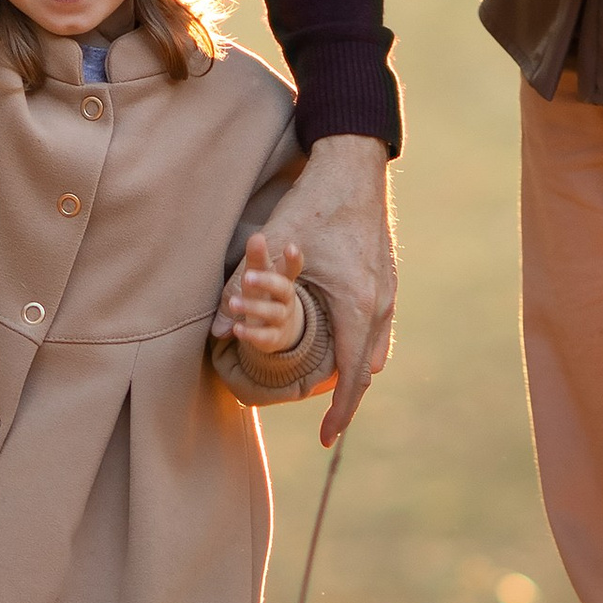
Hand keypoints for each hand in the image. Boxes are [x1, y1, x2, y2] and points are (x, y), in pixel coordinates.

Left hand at [215, 226, 307, 357]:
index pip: (292, 268)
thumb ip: (258, 257)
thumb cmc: (267, 294)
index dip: (293, 259)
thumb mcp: (262, 275)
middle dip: (267, 282)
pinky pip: (265, 337)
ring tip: (233, 303)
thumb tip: (256, 236)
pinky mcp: (274, 339)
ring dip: (252, 307)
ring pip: (273, 313)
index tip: (291, 247)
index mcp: (283, 280)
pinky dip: (251, 334)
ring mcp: (282, 320)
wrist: (282, 330)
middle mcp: (286, 299)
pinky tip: (236, 329)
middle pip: (284, 289)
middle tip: (247, 277)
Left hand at [269, 135, 395, 443]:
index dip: (339, 411)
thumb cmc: (313, 204)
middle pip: (369, 369)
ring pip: (377, 347)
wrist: (352, 163)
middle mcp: (381, 302)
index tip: (326, 440)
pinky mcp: (386, 274)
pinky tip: (344, 346)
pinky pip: (379, 325)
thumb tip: (213, 330)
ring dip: (355, 371)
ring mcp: (389, 288)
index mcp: (358, 304)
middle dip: (347, 399)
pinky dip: (363, 344)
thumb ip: (242, 291)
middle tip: (328, 425)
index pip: (352, 377)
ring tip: (333, 391)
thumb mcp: (274, 251)